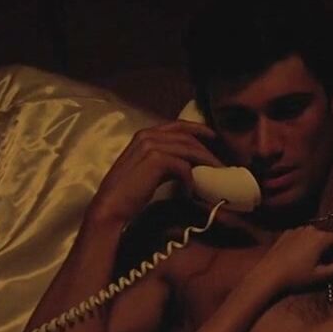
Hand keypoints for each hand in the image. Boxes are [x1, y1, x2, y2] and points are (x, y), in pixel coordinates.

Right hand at [87, 120, 223, 225]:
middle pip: (187, 137)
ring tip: (215, 177)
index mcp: (145, 134)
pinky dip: (190, 180)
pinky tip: (190, 192)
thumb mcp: (149, 170)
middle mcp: (147, 135)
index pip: (178, 125)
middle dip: (207, 150)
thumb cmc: (129, 192)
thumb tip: (190, 164)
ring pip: (189, 150)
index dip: (199, 129)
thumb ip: (166, 161)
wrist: (111, 206)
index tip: (214, 137)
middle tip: (221, 165)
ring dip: (205, 164)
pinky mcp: (155, 160)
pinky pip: (184, 166)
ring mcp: (151, 145)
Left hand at [247, 226, 332, 293]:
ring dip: (325, 245)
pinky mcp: (287, 233)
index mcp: (322, 238)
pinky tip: (309, 255)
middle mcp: (311, 229)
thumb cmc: (296, 278)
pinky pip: (305, 237)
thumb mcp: (322, 276)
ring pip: (318, 237)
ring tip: (328, 257)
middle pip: (331, 237)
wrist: (267, 276)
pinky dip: (311, 244)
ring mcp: (298, 230)